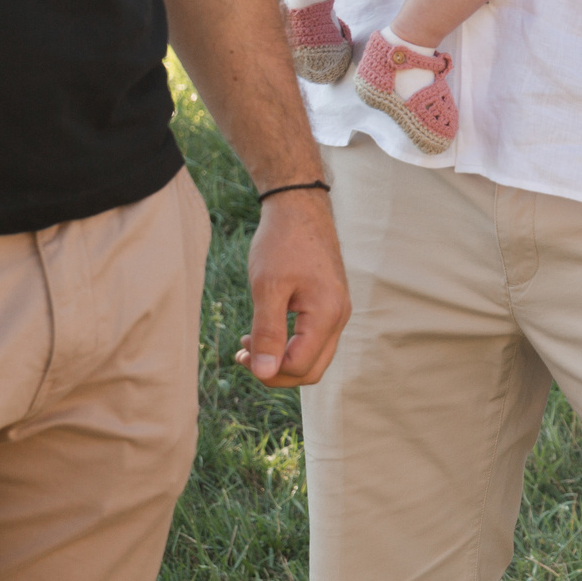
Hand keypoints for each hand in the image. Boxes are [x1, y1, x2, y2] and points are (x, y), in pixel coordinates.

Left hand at [233, 191, 349, 387]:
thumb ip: (268, 333)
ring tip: (248, 344)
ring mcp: (338, 311)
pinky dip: (290, 344)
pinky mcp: (331, 304)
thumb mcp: (267, 287)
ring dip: (281, 360)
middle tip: (244, 356)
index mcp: (327, 314)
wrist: (300, 207)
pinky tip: (264, 331)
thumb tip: (264, 373)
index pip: (300, 367)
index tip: (241, 353)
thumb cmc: (282, 242)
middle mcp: (340, 316)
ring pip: (314, 357)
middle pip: (311, 370)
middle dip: (275, 372)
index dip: (268, 370)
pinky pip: (314, 339)